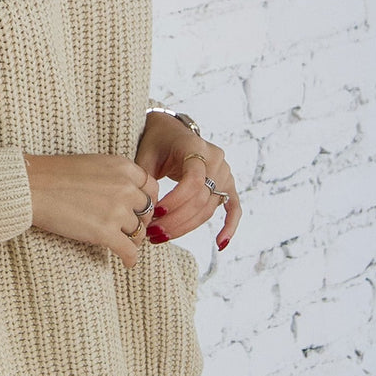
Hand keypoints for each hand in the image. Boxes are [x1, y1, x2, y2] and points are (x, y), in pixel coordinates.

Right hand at [24, 153, 159, 269]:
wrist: (32, 186)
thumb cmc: (54, 174)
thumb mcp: (94, 164)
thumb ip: (116, 177)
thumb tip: (128, 197)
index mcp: (124, 167)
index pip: (151, 187)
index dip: (146, 201)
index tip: (139, 210)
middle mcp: (125, 187)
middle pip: (147, 211)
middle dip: (140, 221)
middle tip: (131, 229)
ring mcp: (117, 210)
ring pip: (138, 232)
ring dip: (132, 240)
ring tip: (124, 244)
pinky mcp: (105, 233)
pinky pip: (129, 251)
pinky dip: (130, 259)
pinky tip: (127, 263)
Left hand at [134, 111, 241, 251]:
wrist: (170, 131)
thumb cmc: (155, 141)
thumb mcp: (145, 154)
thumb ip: (144, 178)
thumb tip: (142, 209)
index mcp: (195, 147)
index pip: (192, 181)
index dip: (175, 201)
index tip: (155, 213)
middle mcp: (215, 159)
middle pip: (201, 198)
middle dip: (176, 220)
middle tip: (152, 233)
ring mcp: (224, 172)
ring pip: (209, 208)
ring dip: (187, 226)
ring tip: (161, 236)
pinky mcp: (227, 184)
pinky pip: (233, 207)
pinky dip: (229, 226)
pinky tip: (220, 244)